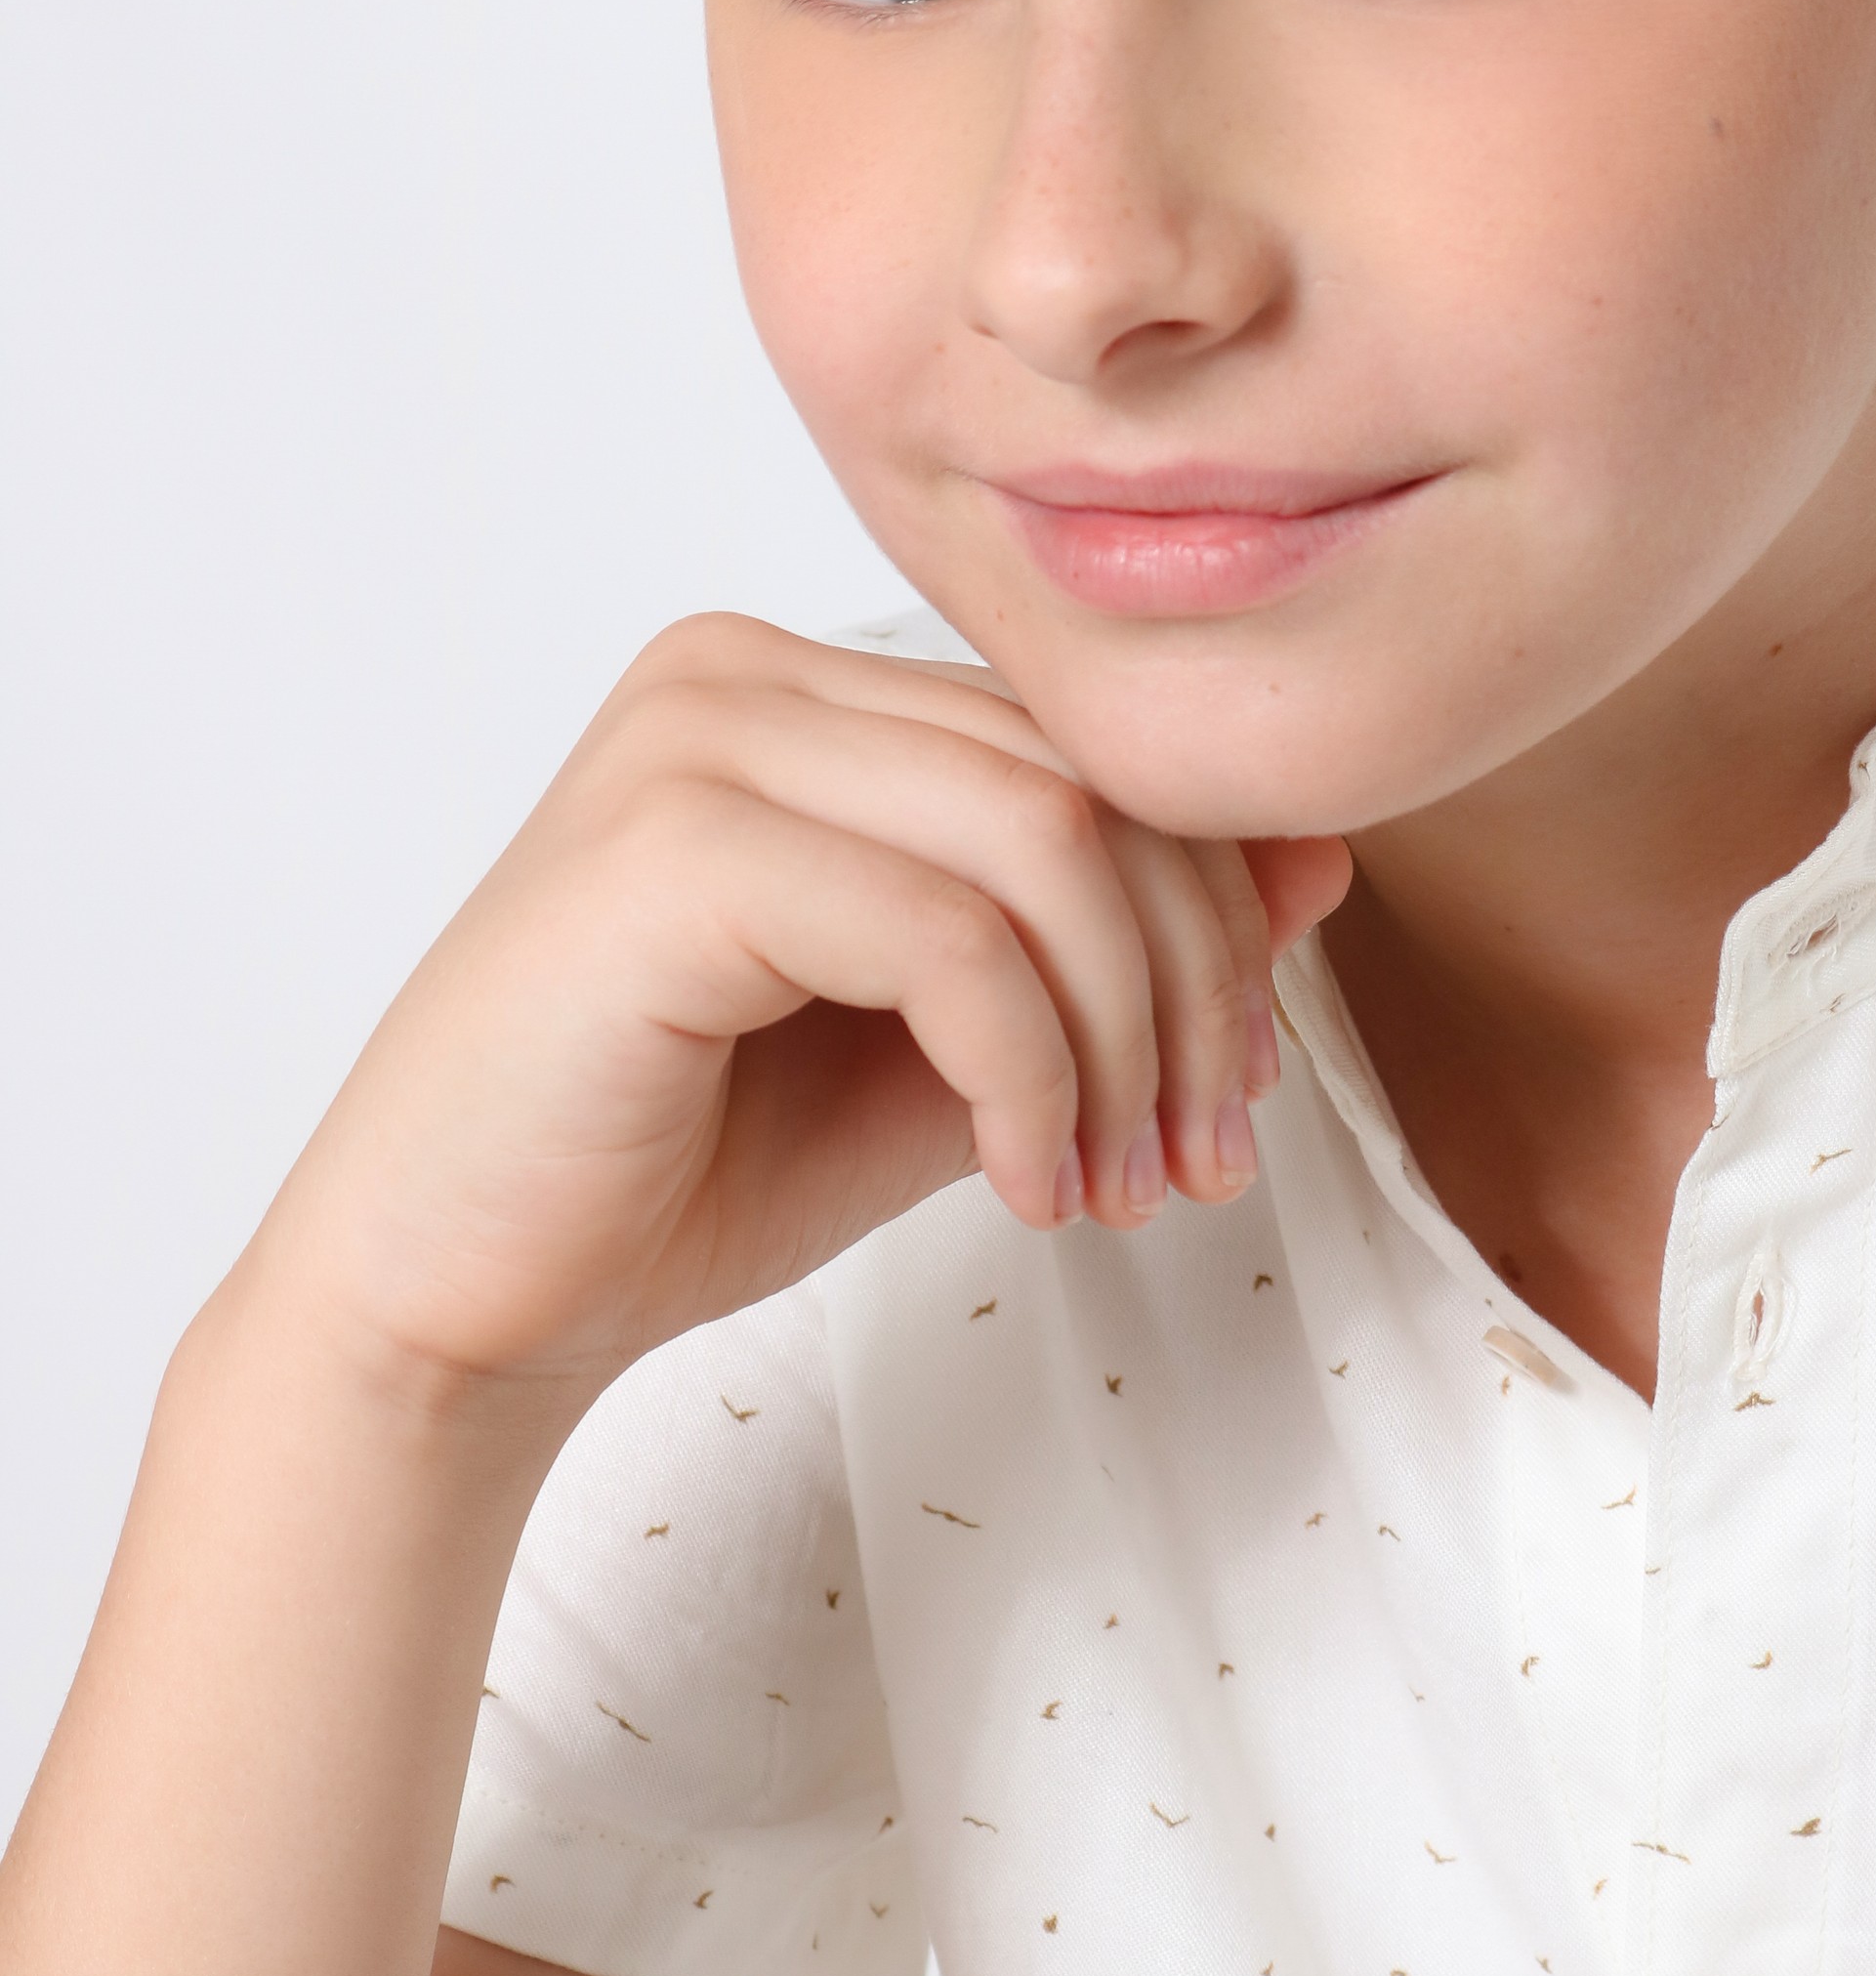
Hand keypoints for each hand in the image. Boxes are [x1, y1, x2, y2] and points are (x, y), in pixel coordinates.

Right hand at [245, 618, 1350, 1405]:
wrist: (454, 1304)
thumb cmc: (683, 1171)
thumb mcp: (961, 1050)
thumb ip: (1110, 952)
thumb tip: (1321, 860)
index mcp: (804, 687)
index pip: (1088, 747)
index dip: (1213, 917)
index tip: (1233, 1101)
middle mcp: (743, 671)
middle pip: (1090, 781)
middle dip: (1194, 989)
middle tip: (1199, 1163)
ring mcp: (696, 739)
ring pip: (1045, 841)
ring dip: (1127, 1042)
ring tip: (1116, 1190)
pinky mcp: (670, 848)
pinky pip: (947, 934)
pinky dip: (1029, 1076)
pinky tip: (1018, 1184)